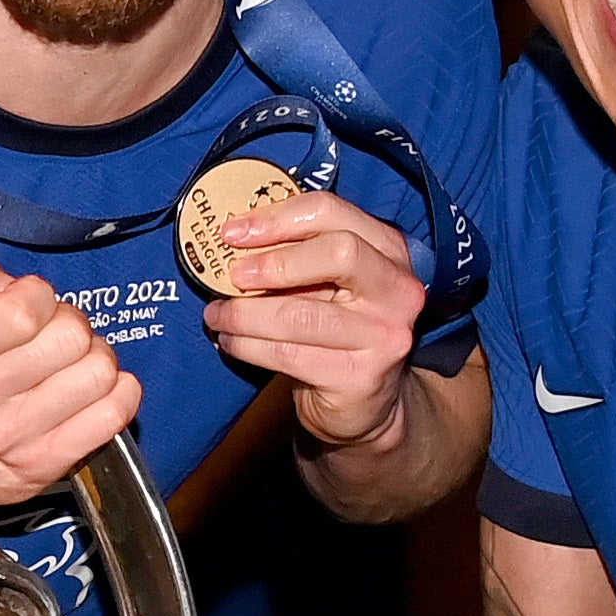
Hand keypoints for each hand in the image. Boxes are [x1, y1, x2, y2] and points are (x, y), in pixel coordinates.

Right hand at [0, 238, 139, 530]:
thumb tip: (16, 282)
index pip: (28, 308)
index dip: (38, 295)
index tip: (25, 307)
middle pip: (72, 335)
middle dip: (68, 325)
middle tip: (48, 337)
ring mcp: (12, 435)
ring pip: (100, 371)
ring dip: (92, 358)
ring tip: (66, 365)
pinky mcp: (44, 464)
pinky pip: (115, 413)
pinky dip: (116, 393)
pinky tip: (88, 391)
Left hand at [197, 191, 428, 449]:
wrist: (365, 402)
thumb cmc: (336, 331)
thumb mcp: (327, 284)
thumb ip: (295, 256)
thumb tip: (233, 239)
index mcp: (389, 249)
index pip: (332, 212)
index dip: (277, 218)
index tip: (232, 232)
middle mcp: (398, 288)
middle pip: (338, 252)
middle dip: (274, 262)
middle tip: (233, 276)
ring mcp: (385, 336)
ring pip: (301, 314)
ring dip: (245, 314)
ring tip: (217, 315)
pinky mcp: (361, 377)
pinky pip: (289, 354)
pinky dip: (249, 346)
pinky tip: (231, 342)